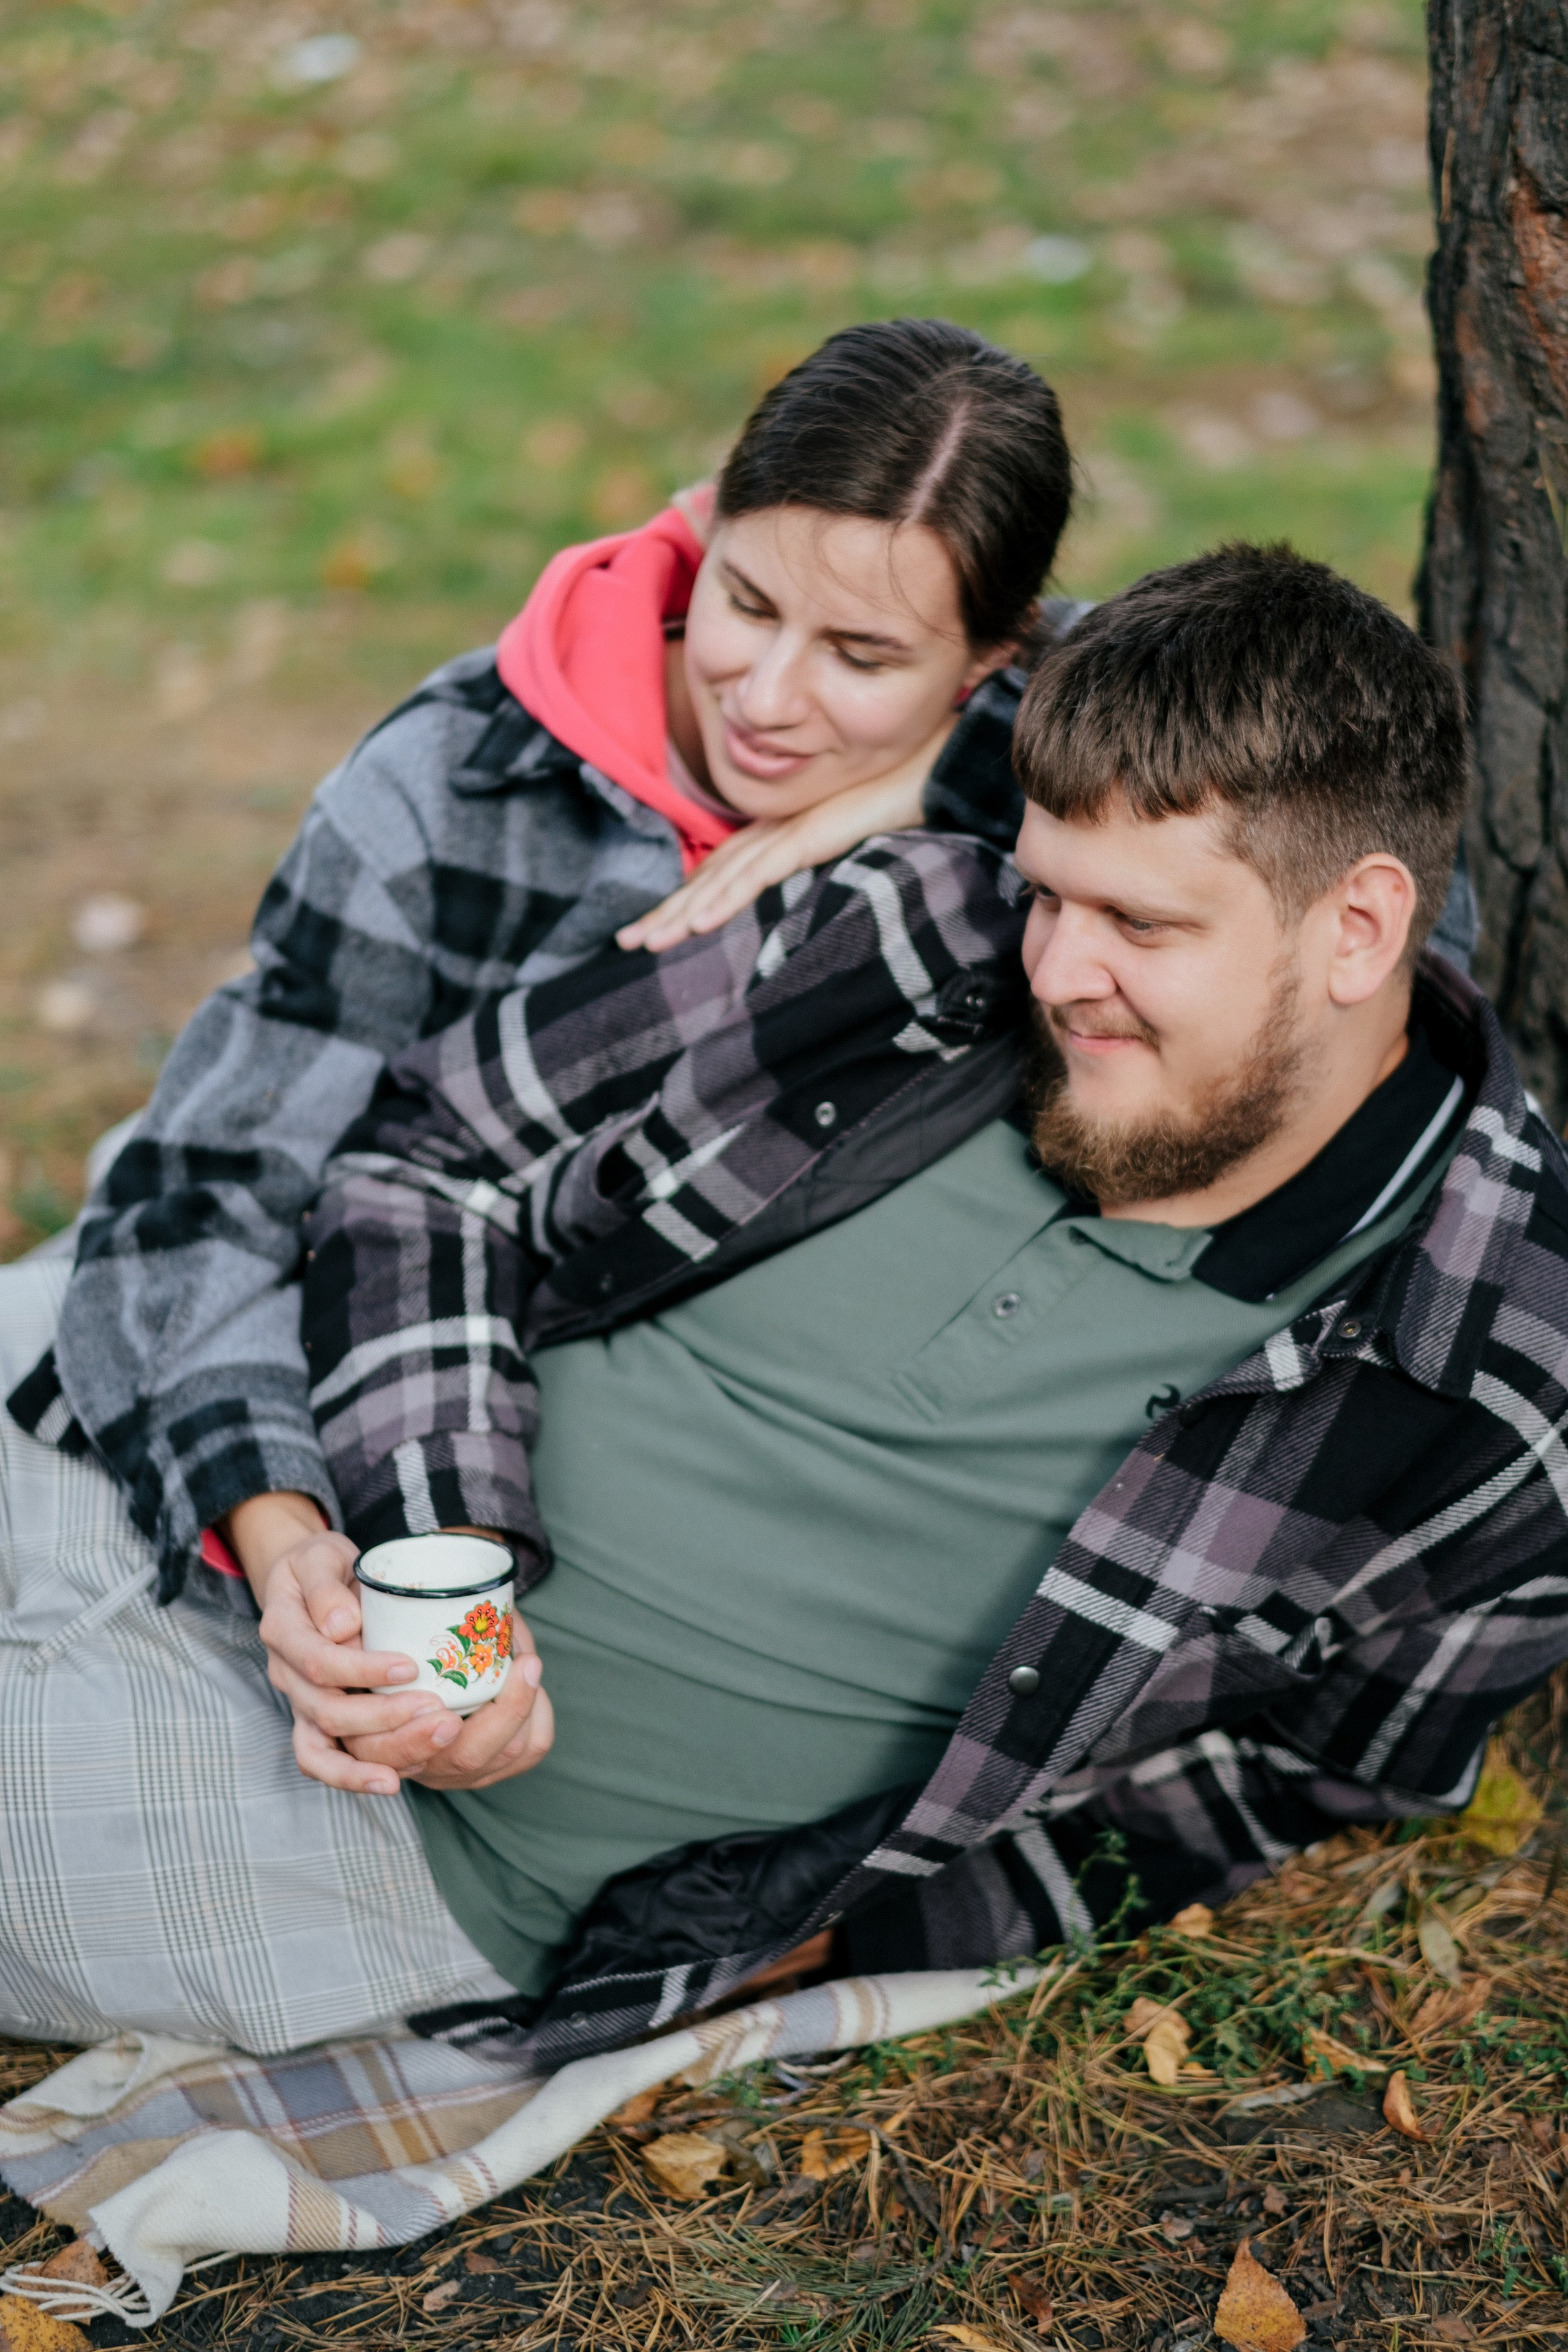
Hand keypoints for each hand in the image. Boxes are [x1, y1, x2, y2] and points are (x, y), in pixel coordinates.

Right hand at [226, 1496, 553, 1796]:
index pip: (318, 1661)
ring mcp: (300, 1702)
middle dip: (385, 1718)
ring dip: (379, 1753)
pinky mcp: (316, 1721)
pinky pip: (326, 1761)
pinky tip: (395, 1780)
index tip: (410, 1667)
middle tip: (440, 1714)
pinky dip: (355, 1776)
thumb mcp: (319, 1556)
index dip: (362, 1670)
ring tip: (431, 1747)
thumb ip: (326, 1586)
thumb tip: (341, 1628)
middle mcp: (285, 1674)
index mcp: (282, 1631)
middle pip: (327, 1712)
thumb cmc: (320, 1566)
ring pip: (324, 1748)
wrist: (305, 1583)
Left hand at [616, 758, 930, 953]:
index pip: (721, 871)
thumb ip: (823, 854)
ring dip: (682, 912)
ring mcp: (787, 833)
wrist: (932, 769)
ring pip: (722, 880)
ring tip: (647, 942)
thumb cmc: (897, 797)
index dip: (685, 899)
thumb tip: (809, 875)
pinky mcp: (807, 838)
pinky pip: (758, 875)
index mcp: (779, 834)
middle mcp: (773, 832)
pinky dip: (725, 898)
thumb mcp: (849, 836)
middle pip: (708, 877)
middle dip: (665, 910)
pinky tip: (697, 923)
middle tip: (625, 942)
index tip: (654, 927)